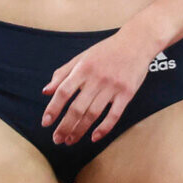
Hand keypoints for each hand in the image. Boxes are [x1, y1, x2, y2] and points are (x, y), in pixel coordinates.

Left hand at [42, 30, 158, 145]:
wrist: (137, 42)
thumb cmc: (107, 50)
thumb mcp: (82, 57)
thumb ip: (63, 73)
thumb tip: (46, 92)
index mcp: (83, 68)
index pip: (63, 92)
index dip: (53, 109)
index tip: (45, 123)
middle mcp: (97, 78)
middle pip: (77, 108)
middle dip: (65, 126)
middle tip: (57, 139)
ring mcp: (113, 86)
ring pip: (93, 114)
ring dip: (80, 130)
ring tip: (70, 140)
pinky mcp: (127, 93)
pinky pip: (114, 115)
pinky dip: (104, 128)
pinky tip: (94, 137)